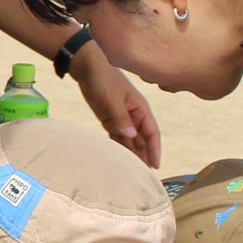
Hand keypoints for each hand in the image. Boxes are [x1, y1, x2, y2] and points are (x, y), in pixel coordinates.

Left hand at [71, 48, 161, 167]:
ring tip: (133, 173)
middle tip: (143, 176)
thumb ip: (121, 118)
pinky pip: (117, 137)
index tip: (155, 165)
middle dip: (144, 156)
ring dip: (132, 154)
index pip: (152, 133)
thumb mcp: (111, 99)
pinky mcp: (110, 119)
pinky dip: (119, 148)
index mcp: (140, 109)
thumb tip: (131, 136)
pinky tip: (119, 160)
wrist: (87, 66)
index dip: (154, 149)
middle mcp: (134, 116)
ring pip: (130, 141)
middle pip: (142, 140)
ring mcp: (122, 118)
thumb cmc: (103, 79)